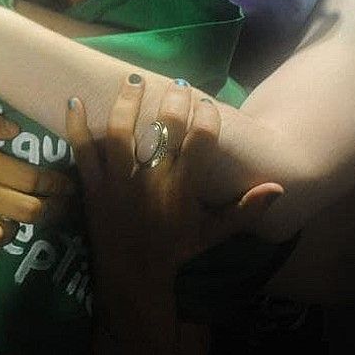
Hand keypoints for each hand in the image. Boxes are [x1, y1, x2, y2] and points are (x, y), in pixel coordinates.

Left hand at [65, 76, 281, 278]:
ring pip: (120, 134)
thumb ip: (245, 209)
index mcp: (182, 189)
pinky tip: (74, 101)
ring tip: (133, 80)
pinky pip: (82, 152)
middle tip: (177, 83)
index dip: (206, 117)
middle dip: (172, 102)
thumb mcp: (213, 232)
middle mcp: (151, 181)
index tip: (208, 104)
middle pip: (162, 130)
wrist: (132, 273)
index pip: (200, 142)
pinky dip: (77, 127)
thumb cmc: (175, 248)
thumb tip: (279, 188)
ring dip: (126, 103)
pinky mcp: (92, 186)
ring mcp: (118, 182)